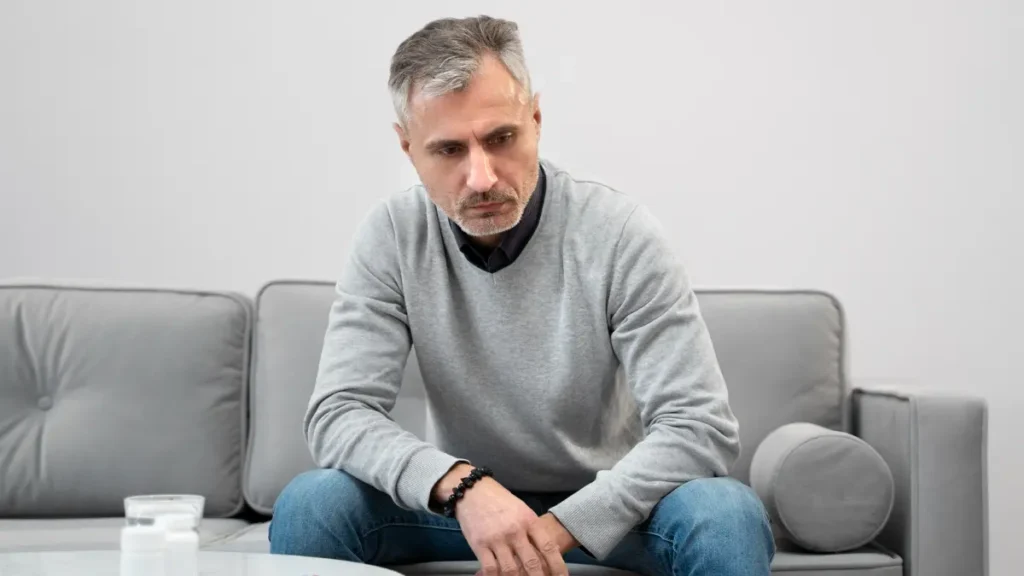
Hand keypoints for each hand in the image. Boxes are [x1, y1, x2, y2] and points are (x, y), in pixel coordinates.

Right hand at [435, 465, 568, 575]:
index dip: (558, 566)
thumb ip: (532, 530)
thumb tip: (545, 552)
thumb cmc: (500, 501)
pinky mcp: (480, 545)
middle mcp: (515, 530)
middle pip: (531, 563)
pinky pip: (490, 569)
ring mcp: (497, 539)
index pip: (548, 547)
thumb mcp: (522, 510)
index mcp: (529, 520)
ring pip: (511, 570)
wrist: (473, 491)